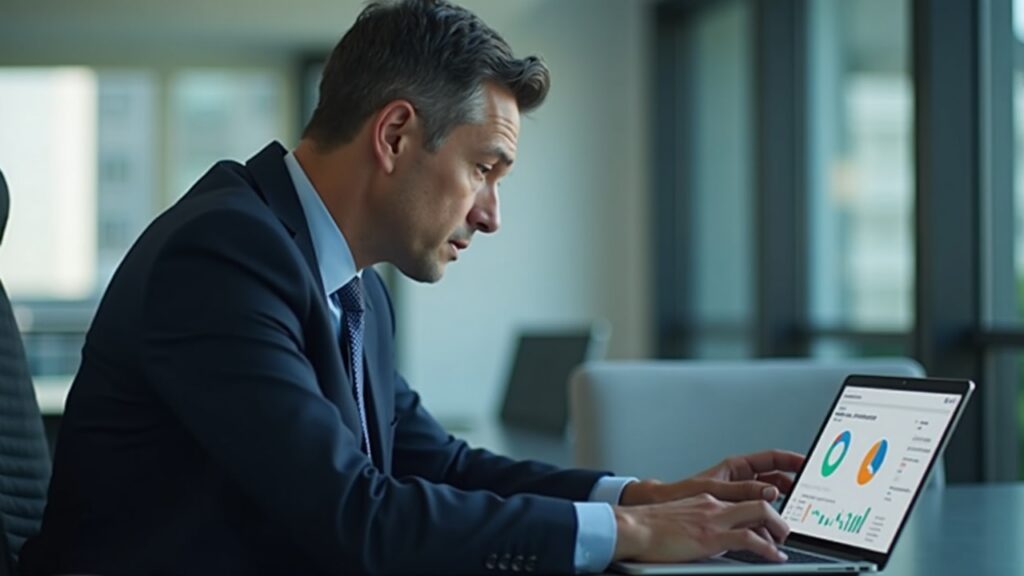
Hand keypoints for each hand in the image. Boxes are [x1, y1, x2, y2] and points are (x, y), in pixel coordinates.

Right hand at [613, 494, 789, 562]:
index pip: (742, 499)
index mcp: (706, 500)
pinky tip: (775, 557)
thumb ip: (699, 523)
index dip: (762, 510)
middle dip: (778, 517)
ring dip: (779, 529)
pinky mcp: (711, 535)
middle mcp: (714, 504)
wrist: (634, 527)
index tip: (770, 523)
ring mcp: (714, 518)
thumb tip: (711, 540)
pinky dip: (768, 548)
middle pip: (758, 500)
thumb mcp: (681, 519)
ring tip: (783, 545)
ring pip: (760, 511)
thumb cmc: (649, 528)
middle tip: (783, 533)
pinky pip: (750, 537)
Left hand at [620, 450, 804, 505]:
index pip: (772, 459)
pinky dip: (768, 519)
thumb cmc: (681, 493)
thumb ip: (742, 491)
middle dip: (793, 485)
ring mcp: (741, 494)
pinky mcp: (737, 511)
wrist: (664, 508)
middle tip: (808, 492)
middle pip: (777, 479)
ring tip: (792, 513)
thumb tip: (770, 492)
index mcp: (737, 466)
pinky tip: (773, 527)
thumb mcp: (714, 489)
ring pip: (770, 498)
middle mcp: (741, 478)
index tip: (809, 462)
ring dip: (782, 505)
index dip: (792, 459)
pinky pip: (759, 512)